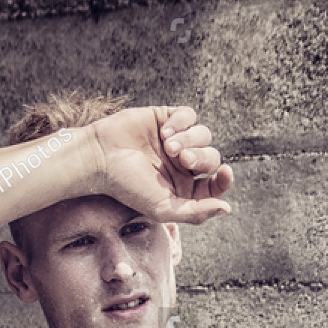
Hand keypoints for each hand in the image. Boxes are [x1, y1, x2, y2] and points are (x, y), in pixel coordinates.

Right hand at [89, 105, 232, 224]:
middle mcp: (183, 166)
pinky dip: (181, 122)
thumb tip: (226, 209)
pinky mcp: (166, 118)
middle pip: (212, 157)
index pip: (215, 185)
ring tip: (169, 146)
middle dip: (201, 157)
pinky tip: (164, 131)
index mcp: (184, 189)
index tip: (225, 173)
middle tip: (182, 158)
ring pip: (204, 134)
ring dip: (190, 139)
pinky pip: (189, 115)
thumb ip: (195, 212)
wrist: (101, 157)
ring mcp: (176, 141)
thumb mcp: (163, 208)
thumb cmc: (128, 187)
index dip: (224, 180)